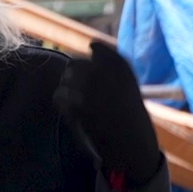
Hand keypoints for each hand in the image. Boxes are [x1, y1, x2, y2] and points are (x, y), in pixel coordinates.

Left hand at [55, 40, 162, 183]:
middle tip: (76, 85)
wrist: (133, 146)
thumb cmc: (130, 117)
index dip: (92, 51)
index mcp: (124, 71)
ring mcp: (94, 91)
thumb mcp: (128, 88)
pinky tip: (71, 111)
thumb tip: (92, 45)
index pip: (99, 48)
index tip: (91, 55)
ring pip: (65, 79)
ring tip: (75, 99)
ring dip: (66, 88)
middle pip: (76, 63)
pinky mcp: (80, 108)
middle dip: (72, 72)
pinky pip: (59, 96)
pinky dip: (61, 103)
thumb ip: (112, 67)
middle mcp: (109, 76)